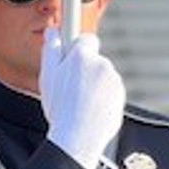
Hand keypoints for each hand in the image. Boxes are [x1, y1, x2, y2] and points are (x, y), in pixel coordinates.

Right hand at [39, 29, 125, 168]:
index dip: (78, 49)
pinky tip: (90, 110)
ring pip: (102, 77)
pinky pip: (110, 92)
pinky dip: (103, 98)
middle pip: (94, 60)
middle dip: (85, 70)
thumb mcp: (47, 77)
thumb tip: (53, 31)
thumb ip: (51, 50)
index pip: (87, 39)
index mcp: (83, 57)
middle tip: (71, 89)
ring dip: (94, 85)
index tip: (72, 58)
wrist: (77, 137)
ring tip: (80, 103)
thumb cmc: (60, 108)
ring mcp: (113, 81)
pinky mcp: (120, 95)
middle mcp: (102, 64)